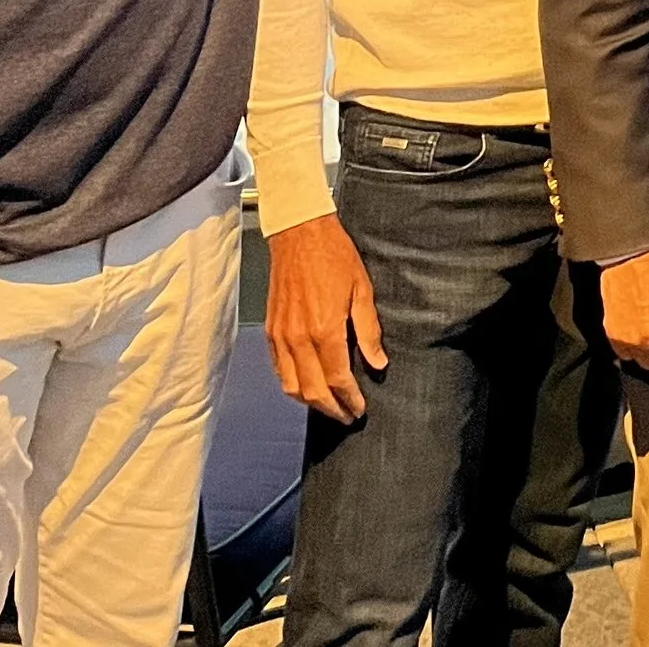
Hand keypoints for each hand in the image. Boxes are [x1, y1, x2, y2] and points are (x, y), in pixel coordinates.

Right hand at [266, 213, 387, 419]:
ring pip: (291, 387)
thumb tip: (378, 362)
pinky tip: (305, 386)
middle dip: (331, 409)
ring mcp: (281, 336)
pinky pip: (278, 370)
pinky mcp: (271, 331)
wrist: (299, 232)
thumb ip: (368, 330)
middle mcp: (299, 339)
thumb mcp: (362, 289)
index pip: (338, 380)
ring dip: (310, 402)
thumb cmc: (334, 255)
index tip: (360, 409)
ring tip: (329, 405)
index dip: (350, 399)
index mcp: (324, 329)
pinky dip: (291, 386)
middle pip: (313, 391)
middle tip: (347, 416)